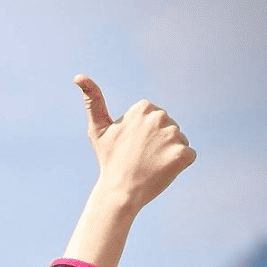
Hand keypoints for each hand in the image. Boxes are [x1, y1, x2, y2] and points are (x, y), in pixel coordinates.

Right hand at [74, 75, 195, 212]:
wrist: (119, 190)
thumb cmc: (109, 160)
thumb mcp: (98, 129)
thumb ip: (93, 101)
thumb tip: (78, 76)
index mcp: (143, 108)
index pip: (154, 118)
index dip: (143, 134)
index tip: (131, 145)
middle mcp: (161, 118)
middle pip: (168, 128)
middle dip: (158, 141)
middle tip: (140, 157)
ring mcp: (174, 136)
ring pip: (178, 141)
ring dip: (168, 153)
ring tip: (150, 164)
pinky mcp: (184, 154)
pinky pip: (188, 156)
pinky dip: (178, 165)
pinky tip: (162, 171)